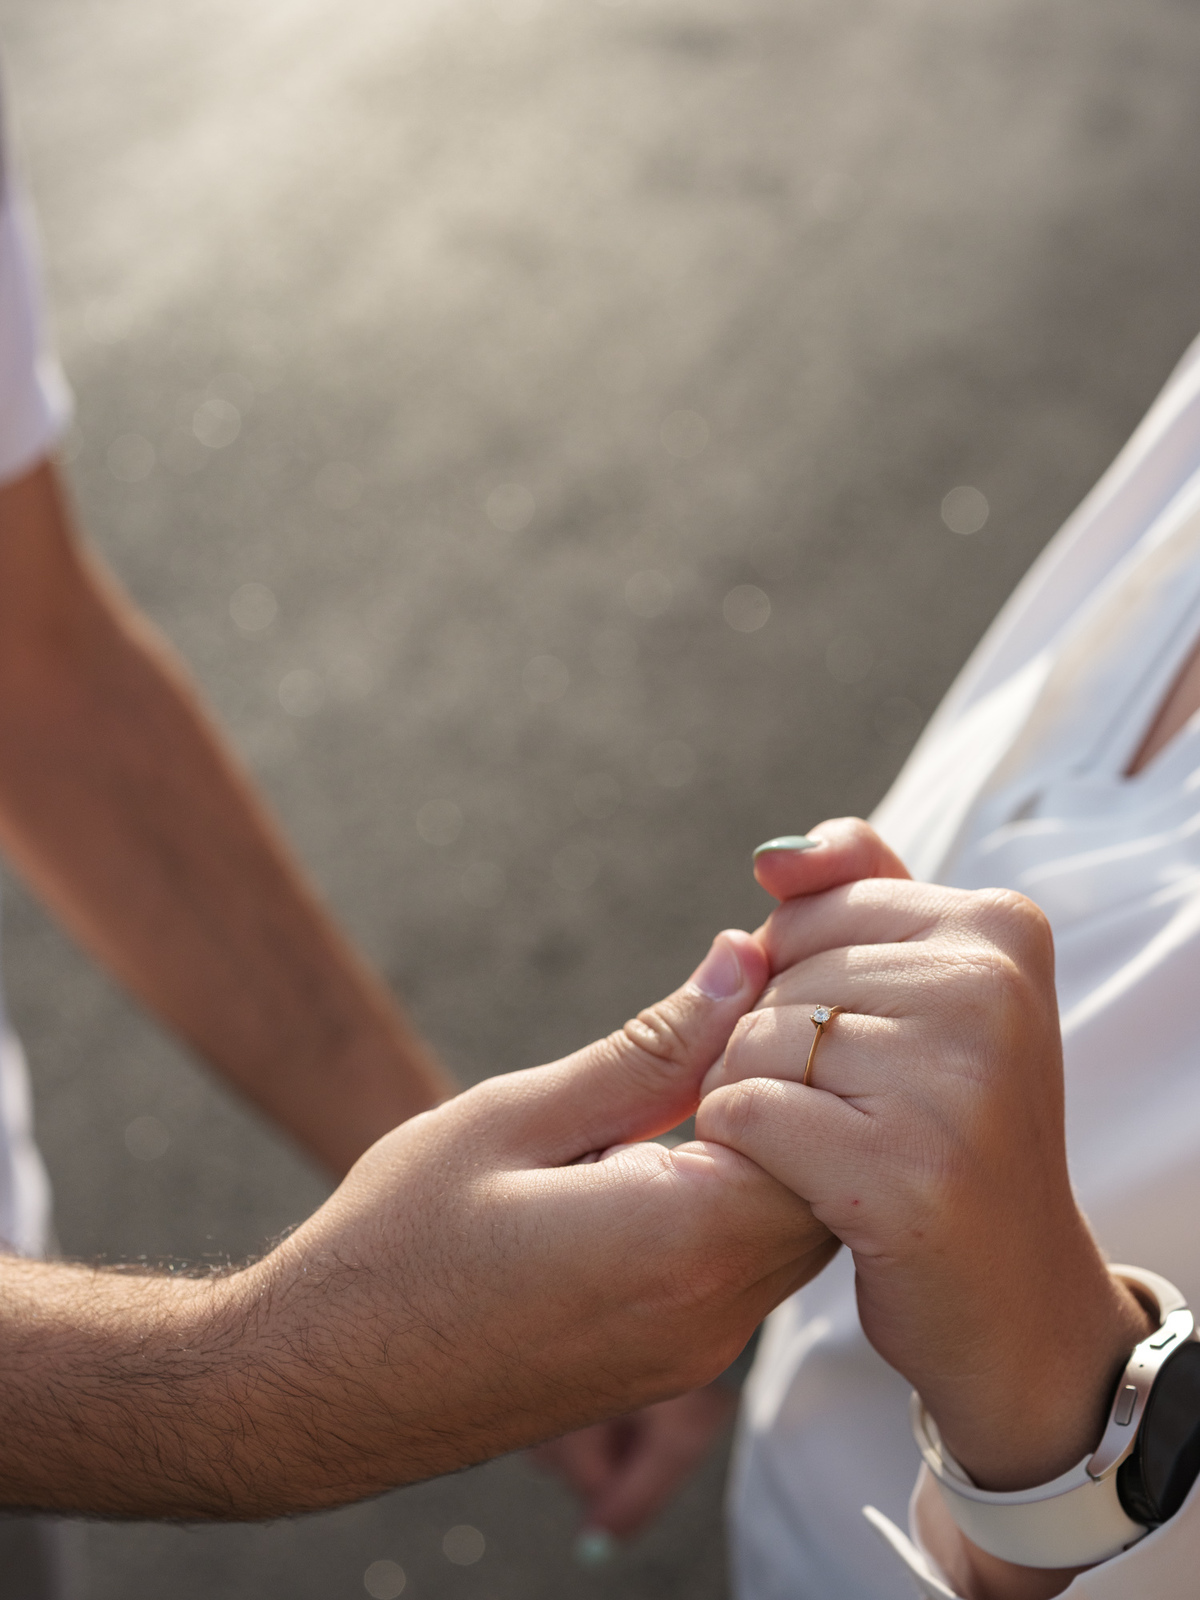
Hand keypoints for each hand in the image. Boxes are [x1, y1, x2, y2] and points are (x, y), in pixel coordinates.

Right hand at [0, 928, 833, 1519]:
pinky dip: (743, 1194)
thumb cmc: (395, 1245)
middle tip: (746, 1006)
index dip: (805, 1041)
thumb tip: (742, 963)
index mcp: (681, 1244)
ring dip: (775, 1142)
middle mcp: (713, 1316)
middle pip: (829, 1180)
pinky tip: (682, 1139)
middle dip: (803, 1088)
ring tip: (708, 1063)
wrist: (318, 1387)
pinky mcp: (673, 1366)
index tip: (762, 975)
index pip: (823, 1125)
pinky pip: (751, 1266)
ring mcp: (697, 1354)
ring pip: (799, 1226)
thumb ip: (649, 1049)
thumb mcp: (516, 1118)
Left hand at [698, 822, 1150, 1503]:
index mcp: (999, 929)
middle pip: (775, 976)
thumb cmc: (946, 1129)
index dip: (791, 982)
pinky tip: (799, 1180)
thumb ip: (855, 894)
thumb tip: (773, 858)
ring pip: (750, 1042)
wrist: (1015, 1300)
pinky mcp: (902, 1173)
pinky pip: (744, 1112)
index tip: (859, 1048)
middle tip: (846, 1111)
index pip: (810, 911)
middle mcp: (989, 991)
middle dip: (770, 1043)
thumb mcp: (929, 991)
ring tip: (824, 1145)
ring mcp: (954, 1084)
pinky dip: (742, 1147)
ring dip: (748, 1096)